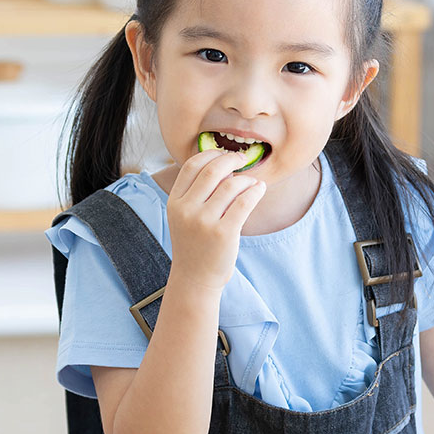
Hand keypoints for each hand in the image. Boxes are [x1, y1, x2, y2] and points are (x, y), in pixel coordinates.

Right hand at [165, 149, 266, 291]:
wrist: (194, 279)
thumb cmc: (194, 245)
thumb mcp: (183, 217)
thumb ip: (195, 193)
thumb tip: (224, 165)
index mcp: (175, 202)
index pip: (191, 166)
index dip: (210, 154)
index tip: (223, 155)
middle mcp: (187, 210)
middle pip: (212, 171)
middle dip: (231, 160)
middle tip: (242, 160)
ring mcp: (204, 222)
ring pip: (231, 185)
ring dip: (246, 179)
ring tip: (252, 182)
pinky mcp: (224, 233)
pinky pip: (244, 202)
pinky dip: (255, 191)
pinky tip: (259, 190)